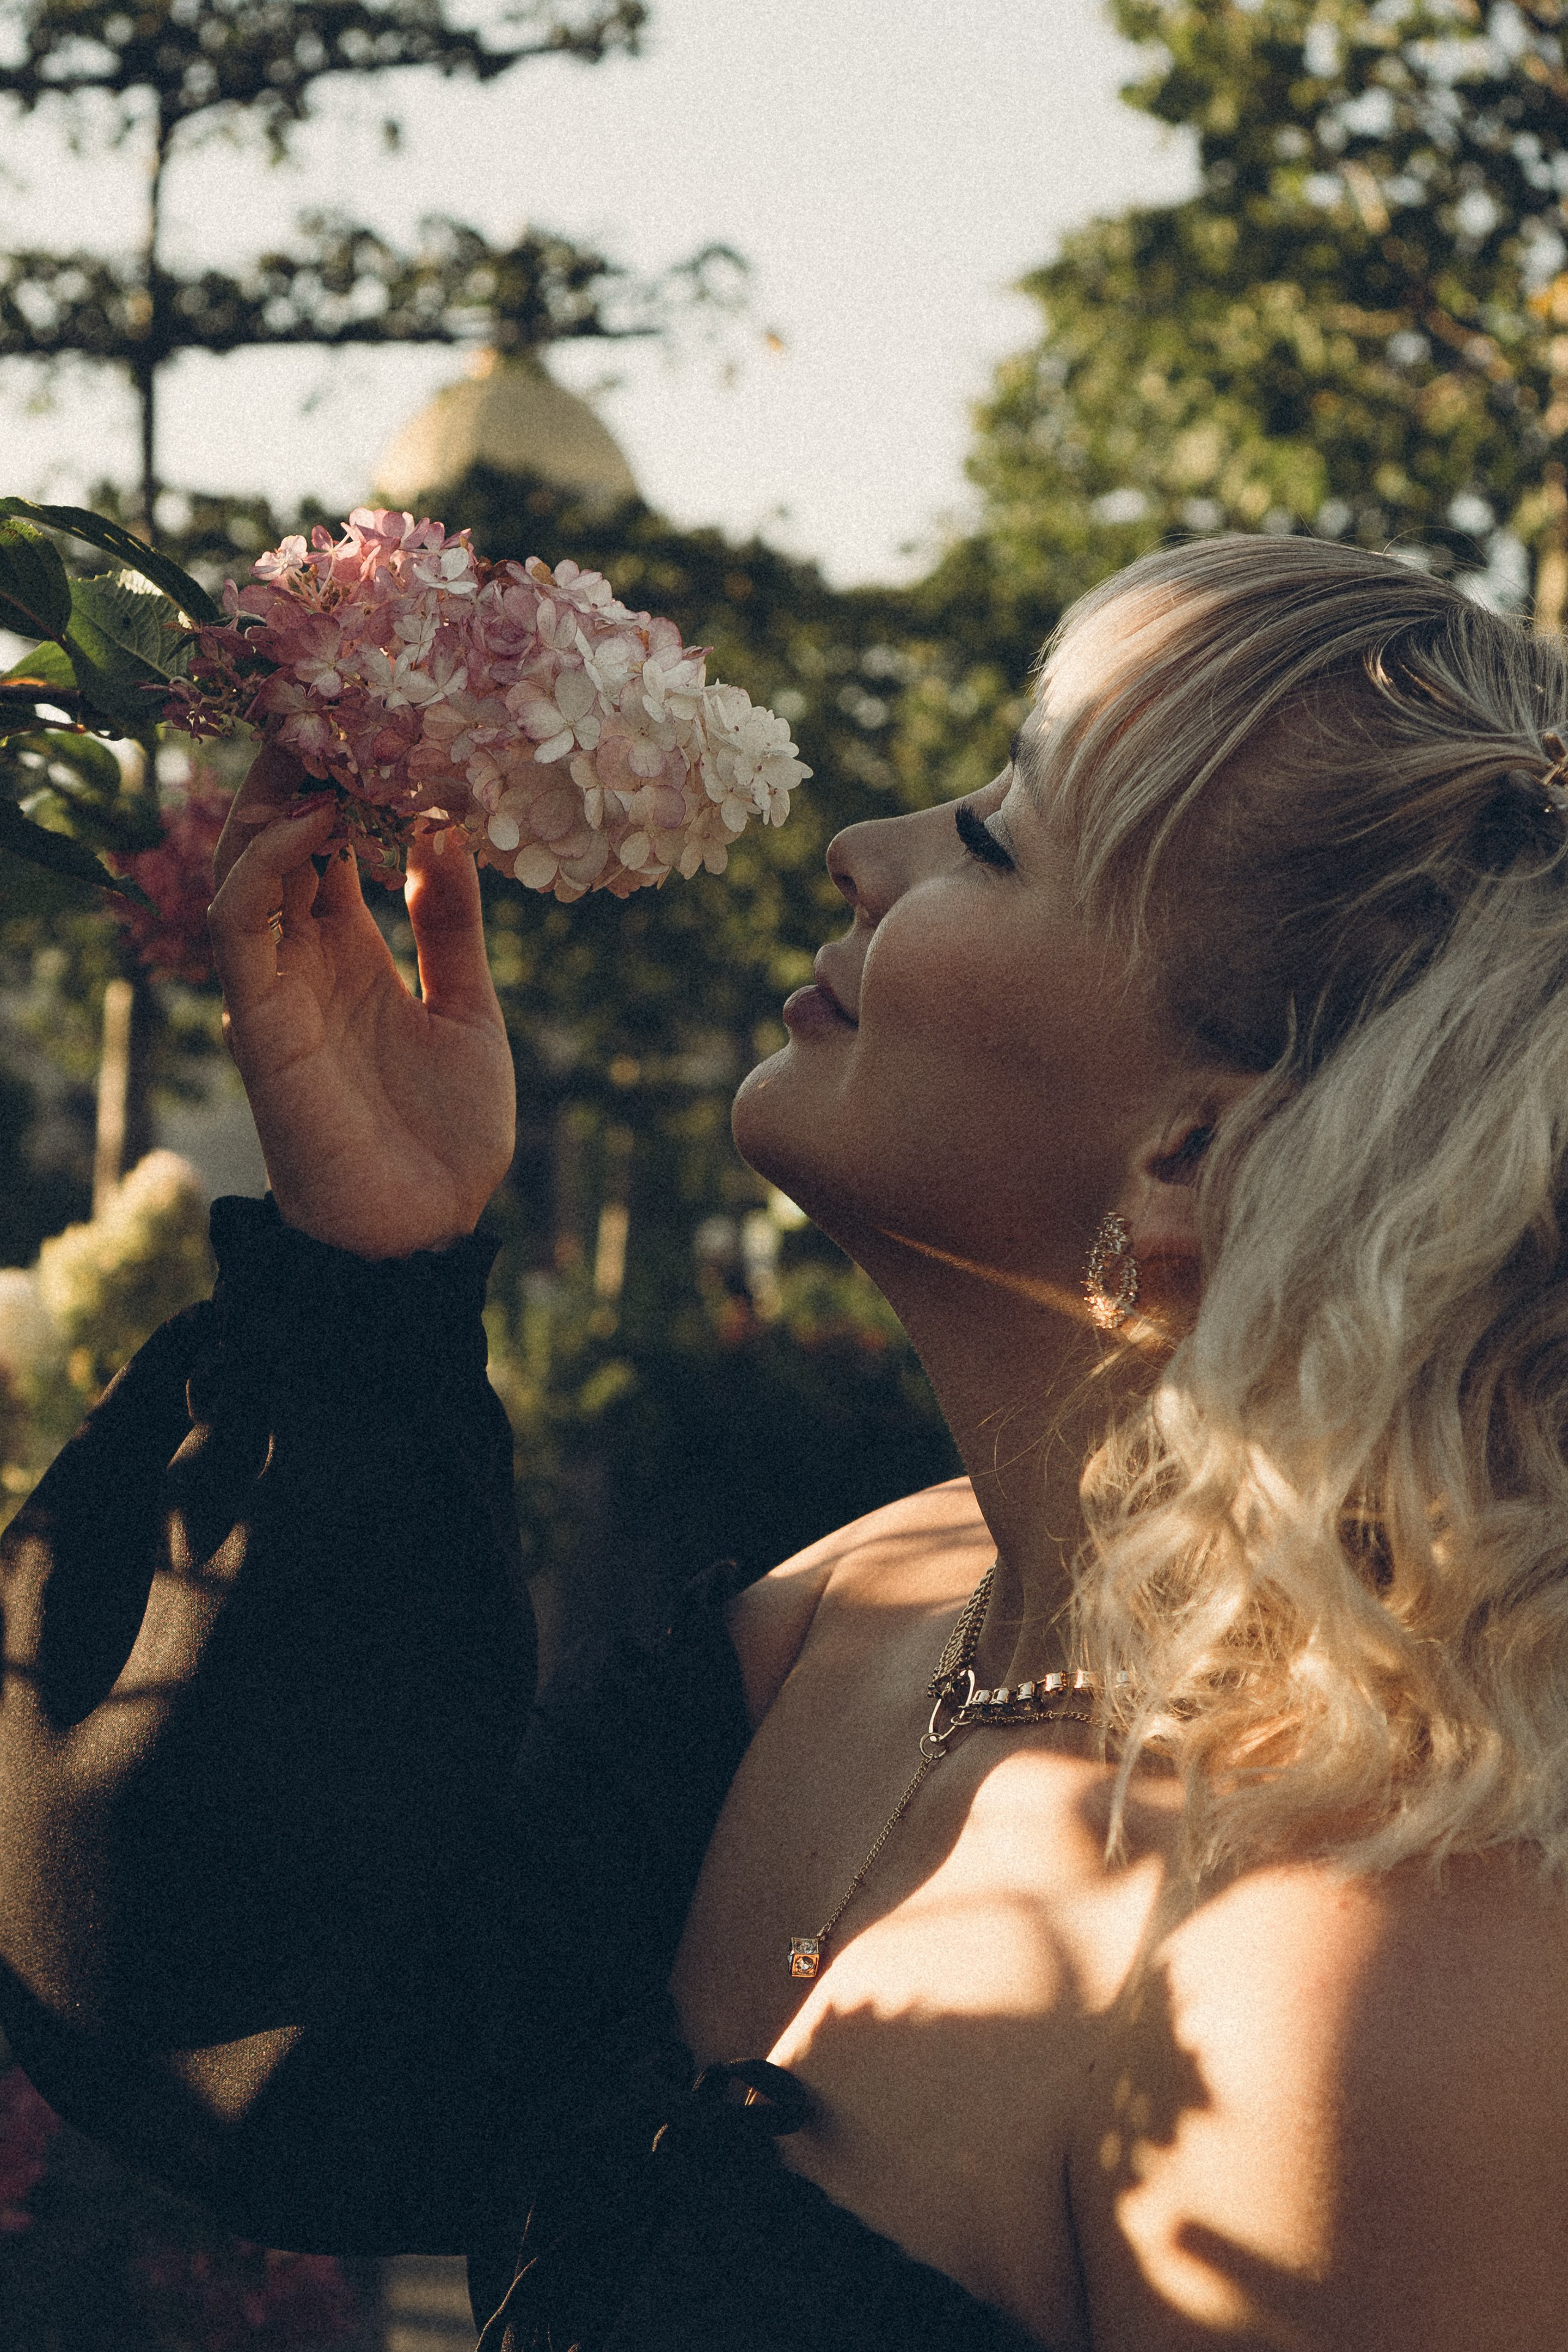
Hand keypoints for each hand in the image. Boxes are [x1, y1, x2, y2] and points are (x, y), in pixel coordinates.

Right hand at [207, 743, 515, 1257]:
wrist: (428, 1227)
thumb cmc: (449, 1132)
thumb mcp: (470, 1007)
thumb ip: (454, 922)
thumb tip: (447, 826)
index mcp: (354, 951)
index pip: (325, 844)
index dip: (342, 781)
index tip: (379, 721)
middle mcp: (305, 957)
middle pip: (275, 838)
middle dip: (298, 770)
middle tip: (338, 702)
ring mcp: (276, 984)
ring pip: (240, 864)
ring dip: (275, 798)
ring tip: (327, 743)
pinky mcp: (259, 1016)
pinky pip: (239, 920)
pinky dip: (268, 862)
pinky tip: (316, 822)